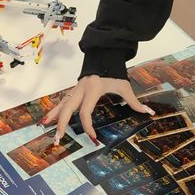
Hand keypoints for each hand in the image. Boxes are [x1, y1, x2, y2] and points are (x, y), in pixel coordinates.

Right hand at [40, 75, 154, 142]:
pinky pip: (62, 101)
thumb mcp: (124, 86)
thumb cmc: (114, 71)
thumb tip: (149, 113)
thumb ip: (135, 101)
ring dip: (53, 117)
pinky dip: (54, 110)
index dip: (88, 126)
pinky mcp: (73, 90)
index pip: (86, 112)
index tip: (93, 137)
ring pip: (61, 104)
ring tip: (45, 128)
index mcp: (92, 90)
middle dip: (61, 124)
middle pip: (67, 109)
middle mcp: (80, 90)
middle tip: (58, 138)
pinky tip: (48, 119)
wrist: (103, 55)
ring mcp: (75, 89)